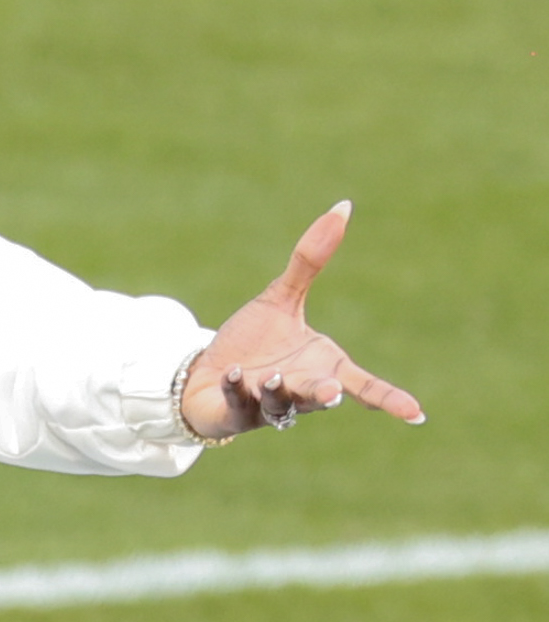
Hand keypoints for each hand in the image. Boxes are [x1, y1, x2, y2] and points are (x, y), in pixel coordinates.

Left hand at [178, 203, 424, 439]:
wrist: (206, 373)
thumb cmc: (253, 342)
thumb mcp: (281, 298)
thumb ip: (309, 260)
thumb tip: (343, 206)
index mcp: (322, 367)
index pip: (362, 386)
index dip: (388, 399)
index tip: (416, 414)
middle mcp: (300, 391)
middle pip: (321, 396)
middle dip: (325, 393)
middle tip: (332, 391)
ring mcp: (267, 406)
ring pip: (280, 404)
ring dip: (278, 392)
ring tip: (273, 377)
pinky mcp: (234, 413)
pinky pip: (238, 403)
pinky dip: (238, 388)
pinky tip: (233, 373)